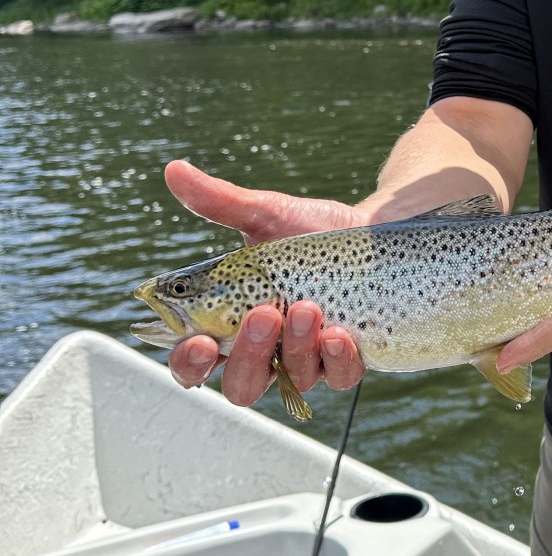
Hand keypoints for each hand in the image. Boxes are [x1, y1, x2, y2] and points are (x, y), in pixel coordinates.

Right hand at [162, 160, 365, 405]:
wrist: (375, 232)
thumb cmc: (311, 231)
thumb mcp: (267, 215)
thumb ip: (220, 201)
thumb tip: (173, 169)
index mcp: (231, 324)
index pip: (195, 362)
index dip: (189, 363)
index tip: (198, 341)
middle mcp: (267, 352)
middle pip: (240, 386)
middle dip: (248, 357)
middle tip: (263, 314)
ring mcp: (309, 361)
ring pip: (291, 382)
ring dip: (295, 349)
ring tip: (306, 307)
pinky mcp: (348, 360)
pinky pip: (340, 377)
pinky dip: (336, 360)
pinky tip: (338, 333)